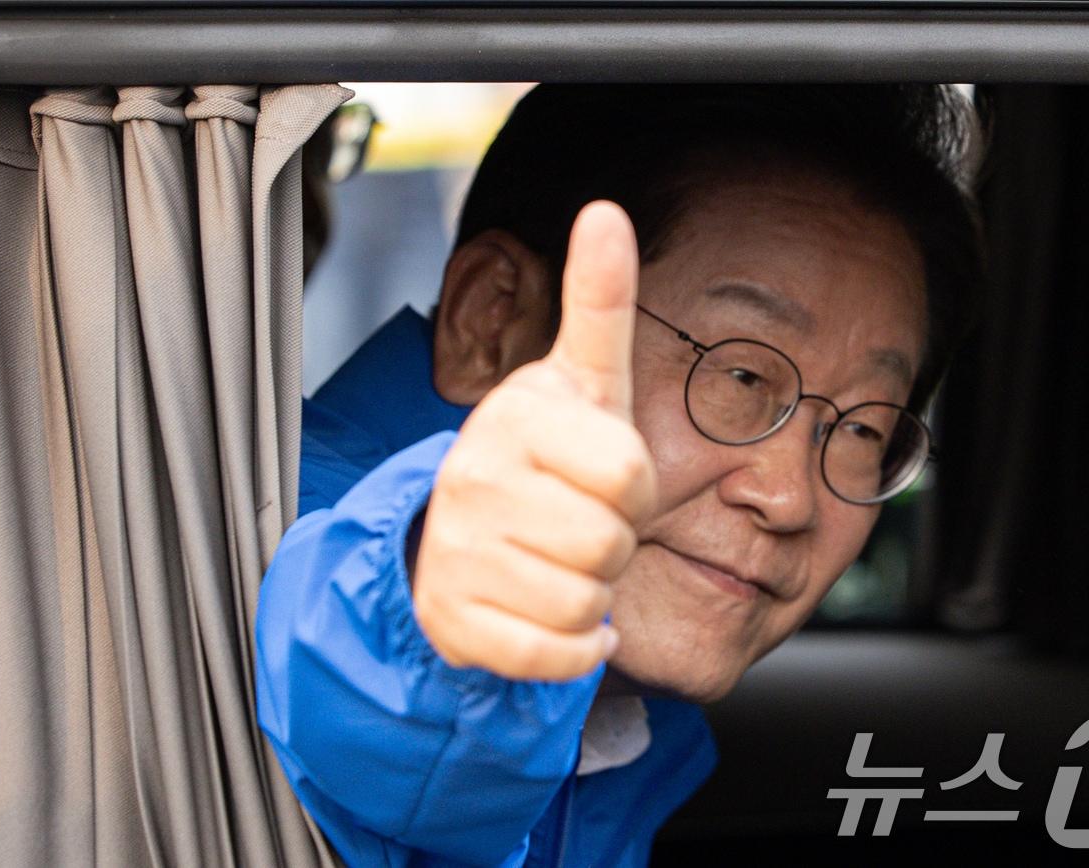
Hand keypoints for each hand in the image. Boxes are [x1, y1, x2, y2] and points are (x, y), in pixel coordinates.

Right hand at [412, 201, 658, 680]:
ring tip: (552, 561)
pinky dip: (572, 648)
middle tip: (572, 522)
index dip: (634, 486)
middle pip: (610, 545)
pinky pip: (556, 656)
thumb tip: (606, 209)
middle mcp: (472, 481)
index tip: (598, 474)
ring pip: (585, 604)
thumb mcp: (578, 380)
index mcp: (514, 417)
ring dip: (590, 595)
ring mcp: (458, 555)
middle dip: (611, 545)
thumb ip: (599, 302)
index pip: (630, 474)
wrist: (454, 537)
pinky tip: (549, 612)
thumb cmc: (542, 456)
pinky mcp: (456, 623)